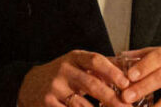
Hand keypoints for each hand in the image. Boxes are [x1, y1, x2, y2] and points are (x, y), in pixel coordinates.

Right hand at [18, 50, 132, 106]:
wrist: (30, 84)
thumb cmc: (62, 75)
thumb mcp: (78, 65)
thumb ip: (101, 67)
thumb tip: (130, 71)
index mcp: (74, 58)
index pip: (95, 60)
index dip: (112, 71)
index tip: (126, 83)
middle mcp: (64, 70)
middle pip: (91, 84)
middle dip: (111, 98)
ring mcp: (55, 88)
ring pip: (82, 104)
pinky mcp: (48, 103)